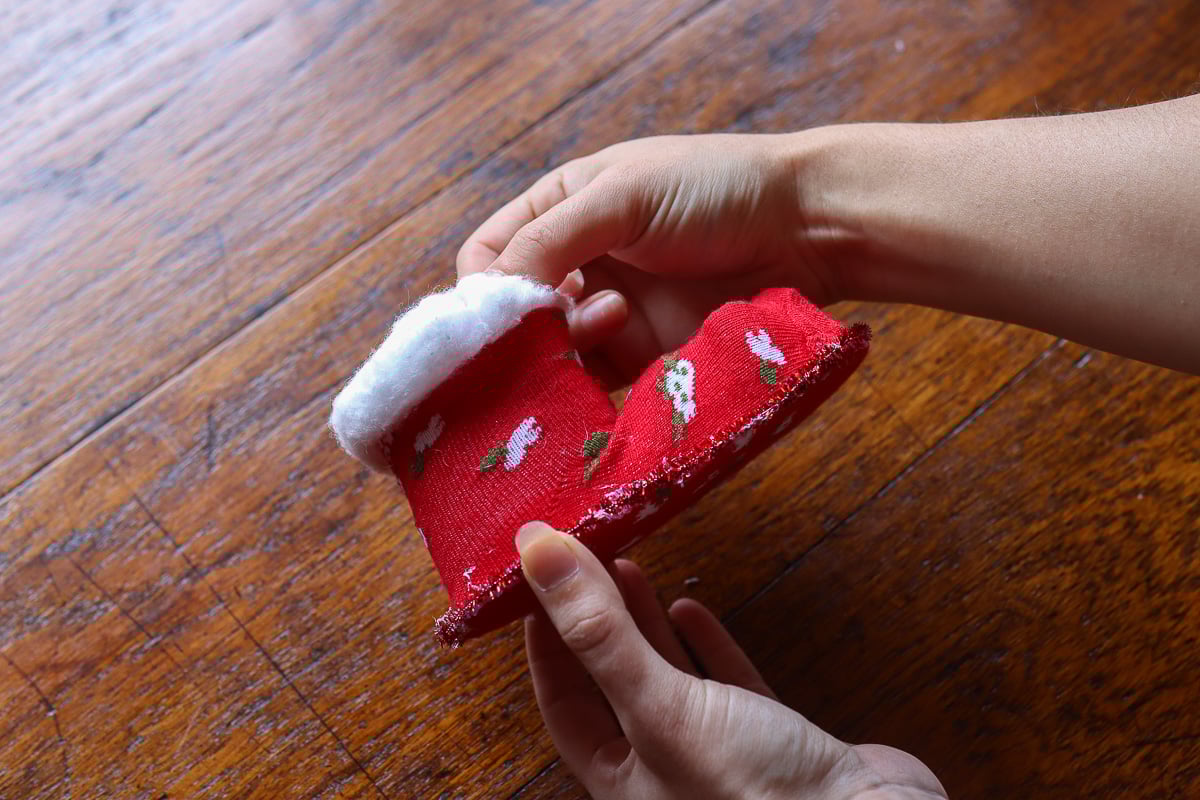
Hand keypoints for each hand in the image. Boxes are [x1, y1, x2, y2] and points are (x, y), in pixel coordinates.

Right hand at [457, 134, 836, 386]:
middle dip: (521, 330)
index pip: (488, 258)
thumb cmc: (714, 189)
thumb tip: (486, 294)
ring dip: (563, 353)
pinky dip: (589, 390)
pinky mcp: (644, 356)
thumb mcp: (622, 196)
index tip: (499, 314)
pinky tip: (610, 371)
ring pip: (551, 355)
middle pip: (514, 316)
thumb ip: (549, 239)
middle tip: (551, 332)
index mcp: (560, 210)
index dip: (482, 290)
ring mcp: (610, 312)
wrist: (806, 227)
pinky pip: (596, 384)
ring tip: (615, 318)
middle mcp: (577, 264)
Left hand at [515, 522, 946, 799]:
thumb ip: (600, 633)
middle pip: (613, 682)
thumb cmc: (752, 792)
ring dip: (644, 623)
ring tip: (626, 567)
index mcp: (620, 779)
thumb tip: (536, 552)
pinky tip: (691, 608)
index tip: (538, 581)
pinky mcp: (773, 741)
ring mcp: (720, 754)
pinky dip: (706, 645)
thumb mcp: (660, 708)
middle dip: (596, 619)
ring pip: (668, 678)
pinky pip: (726, 685)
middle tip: (583, 559)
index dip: (547, 639)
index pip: (562, 700)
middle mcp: (662, 770)